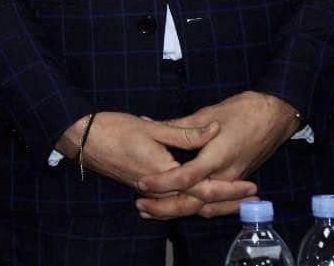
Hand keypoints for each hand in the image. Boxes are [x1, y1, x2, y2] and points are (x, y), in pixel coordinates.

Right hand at [56, 113, 257, 219]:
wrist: (82, 138)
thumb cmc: (114, 129)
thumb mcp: (153, 128)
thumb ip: (186, 133)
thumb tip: (214, 129)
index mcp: (165, 172)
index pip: (204, 188)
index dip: (230, 189)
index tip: (252, 187)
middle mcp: (160, 187)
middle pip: (199, 204)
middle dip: (227, 203)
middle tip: (252, 200)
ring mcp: (151, 189)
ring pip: (186, 206)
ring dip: (212, 205)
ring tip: (233, 202)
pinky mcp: (145, 186)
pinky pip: (173, 202)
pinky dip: (191, 203)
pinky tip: (200, 200)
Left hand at [134, 92, 298, 219]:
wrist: (274, 116)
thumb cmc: (243, 111)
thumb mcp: (207, 113)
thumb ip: (179, 126)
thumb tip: (149, 121)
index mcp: (217, 157)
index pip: (185, 177)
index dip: (163, 182)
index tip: (142, 182)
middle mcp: (225, 175)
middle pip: (194, 201)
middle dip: (166, 207)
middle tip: (141, 206)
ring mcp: (232, 181)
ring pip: (204, 207)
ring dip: (178, 211)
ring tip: (153, 211)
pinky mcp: (235, 182)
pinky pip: (214, 202)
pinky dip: (196, 208)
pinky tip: (179, 207)